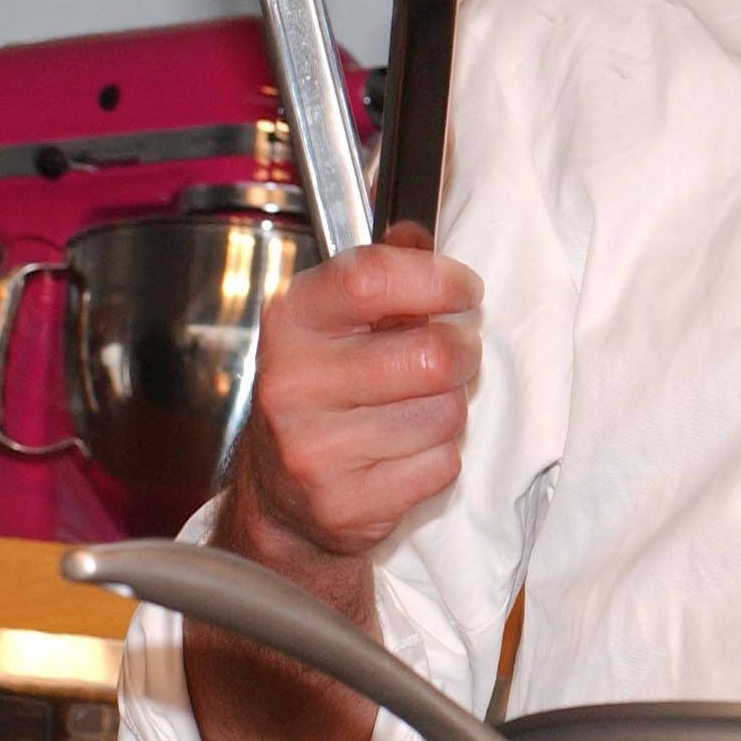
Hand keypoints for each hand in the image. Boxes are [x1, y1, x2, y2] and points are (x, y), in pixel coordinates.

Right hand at [219, 220, 483, 565]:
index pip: (373, 278)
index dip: (438, 279)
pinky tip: (403, 454)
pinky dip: (438, 459)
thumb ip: (381, 270)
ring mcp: (314, 451)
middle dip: (461, 354)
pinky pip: (441, 466)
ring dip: (447, 410)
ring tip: (412, 410)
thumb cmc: (320, 391)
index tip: (462, 291)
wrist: (277, 496)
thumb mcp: (333, 319)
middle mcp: (292, 384)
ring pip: (446, 413)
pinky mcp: (345, 505)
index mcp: (291, 322)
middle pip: (432, 355)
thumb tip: (416, 235)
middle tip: (449, 358)